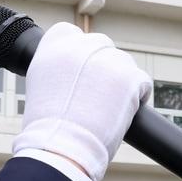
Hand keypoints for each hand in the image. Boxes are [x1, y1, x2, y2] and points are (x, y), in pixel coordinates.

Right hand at [12, 23, 150, 180]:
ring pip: (123, 63)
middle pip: (100, 45)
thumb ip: (57, 69)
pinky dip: (139, 96)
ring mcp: (107, 60)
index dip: (78, 52)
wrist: (62, 148)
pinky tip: (127, 111)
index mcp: (52, 47)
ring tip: (108, 108)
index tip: (81, 70)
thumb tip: (75, 70)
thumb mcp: (39, 87)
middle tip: (98, 94)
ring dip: (120, 81)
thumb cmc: (48, 129)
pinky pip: (142, 81)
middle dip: (102, 66)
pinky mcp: (129, 77)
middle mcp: (79, 47)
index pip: (68, 32)